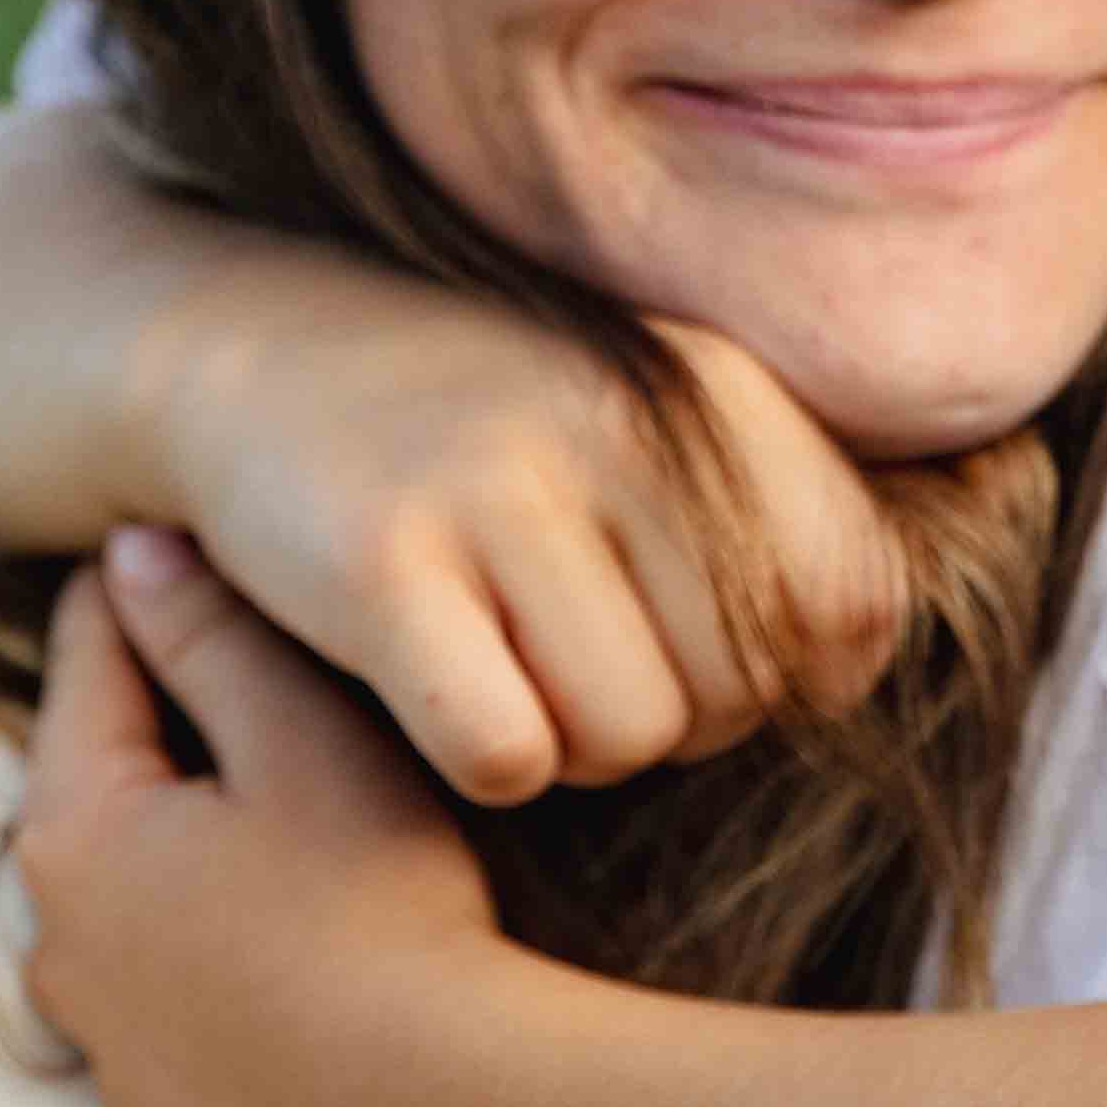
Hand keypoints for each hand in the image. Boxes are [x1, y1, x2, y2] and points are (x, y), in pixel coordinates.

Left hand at [8, 531, 516, 1106]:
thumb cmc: (383, 907)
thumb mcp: (304, 738)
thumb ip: (211, 635)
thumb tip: (132, 553)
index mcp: (75, 832)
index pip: (87, 662)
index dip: (143, 590)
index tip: (187, 543)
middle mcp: (60, 947)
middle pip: (103, 790)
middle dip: (168, 729)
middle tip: (263, 675)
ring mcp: (112, 1049)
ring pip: (139, 908)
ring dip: (193, 857)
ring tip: (297, 824)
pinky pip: (182, 1009)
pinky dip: (224, 966)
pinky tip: (309, 953)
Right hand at [144, 264, 925, 806]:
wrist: (253, 348)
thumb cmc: (487, 433)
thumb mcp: (649, 429)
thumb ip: (774, 529)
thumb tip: (845, 682)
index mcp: (713, 385)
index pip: (853, 603)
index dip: (792, 676)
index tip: (697, 648)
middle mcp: (623, 420)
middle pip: (737, 695)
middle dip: (666, 718)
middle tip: (568, 647)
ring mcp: (499, 484)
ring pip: (627, 738)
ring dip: (571, 743)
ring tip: (506, 656)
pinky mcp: (381, 563)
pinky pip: (506, 756)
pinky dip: (479, 758)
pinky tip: (435, 678)